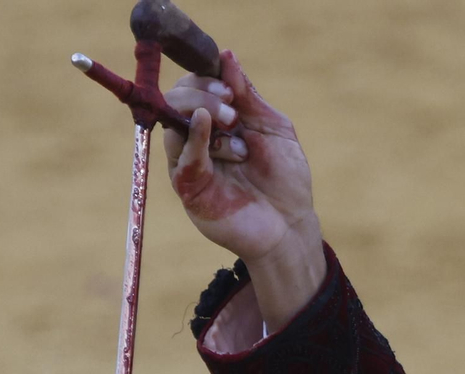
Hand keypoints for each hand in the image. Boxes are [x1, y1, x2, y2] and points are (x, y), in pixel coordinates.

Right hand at [162, 49, 319, 265]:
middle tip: (230, 107)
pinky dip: (192, 137)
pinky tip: (205, 124)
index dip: (205, 76)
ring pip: (173, 123)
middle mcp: (199, 138)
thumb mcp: (274, 129)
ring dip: (203, 114)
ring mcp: (191, 162)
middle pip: (177, 100)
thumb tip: (227, 57)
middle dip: (202, 94)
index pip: (195, 86)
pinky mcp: (189, 188)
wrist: (291, 225)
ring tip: (234, 130)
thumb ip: (249, 97)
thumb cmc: (286, 180)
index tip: (227, 82)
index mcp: (219, 121)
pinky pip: (181, 158)